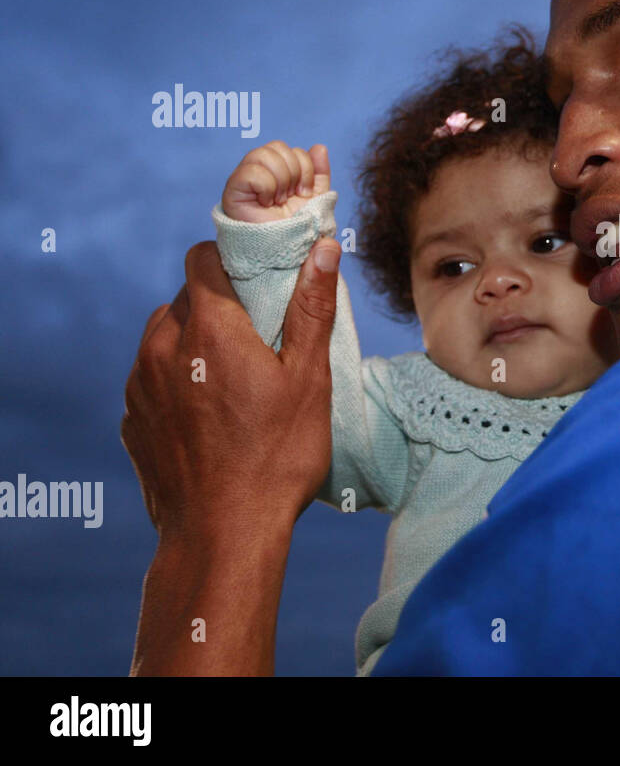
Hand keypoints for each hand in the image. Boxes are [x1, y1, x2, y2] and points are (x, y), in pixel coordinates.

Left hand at [122, 238, 339, 674]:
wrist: (222, 534)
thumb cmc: (276, 458)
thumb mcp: (309, 380)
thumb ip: (311, 308)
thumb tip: (323, 250)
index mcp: (209, 328)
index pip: (202, 258)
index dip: (231, 261)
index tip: (259, 282)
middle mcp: (162, 346)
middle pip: (185, 298)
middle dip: (219, 307)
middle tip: (259, 339)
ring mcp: (140, 385)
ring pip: (164, 337)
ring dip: (194, 344)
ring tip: (234, 381)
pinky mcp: (131, 419)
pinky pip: (151, 379)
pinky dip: (177, 382)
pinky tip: (211, 416)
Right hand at [222, 141, 329, 222]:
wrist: (290, 251)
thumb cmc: (302, 227)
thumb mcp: (317, 198)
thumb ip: (319, 172)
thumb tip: (320, 148)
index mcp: (280, 171)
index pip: (293, 150)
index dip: (305, 168)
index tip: (304, 192)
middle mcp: (260, 171)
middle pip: (277, 147)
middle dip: (293, 173)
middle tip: (290, 197)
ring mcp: (245, 180)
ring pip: (263, 154)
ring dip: (280, 180)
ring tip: (278, 200)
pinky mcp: (233, 191)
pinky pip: (250, 171)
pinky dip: (266, 186)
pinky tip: (266, 202)